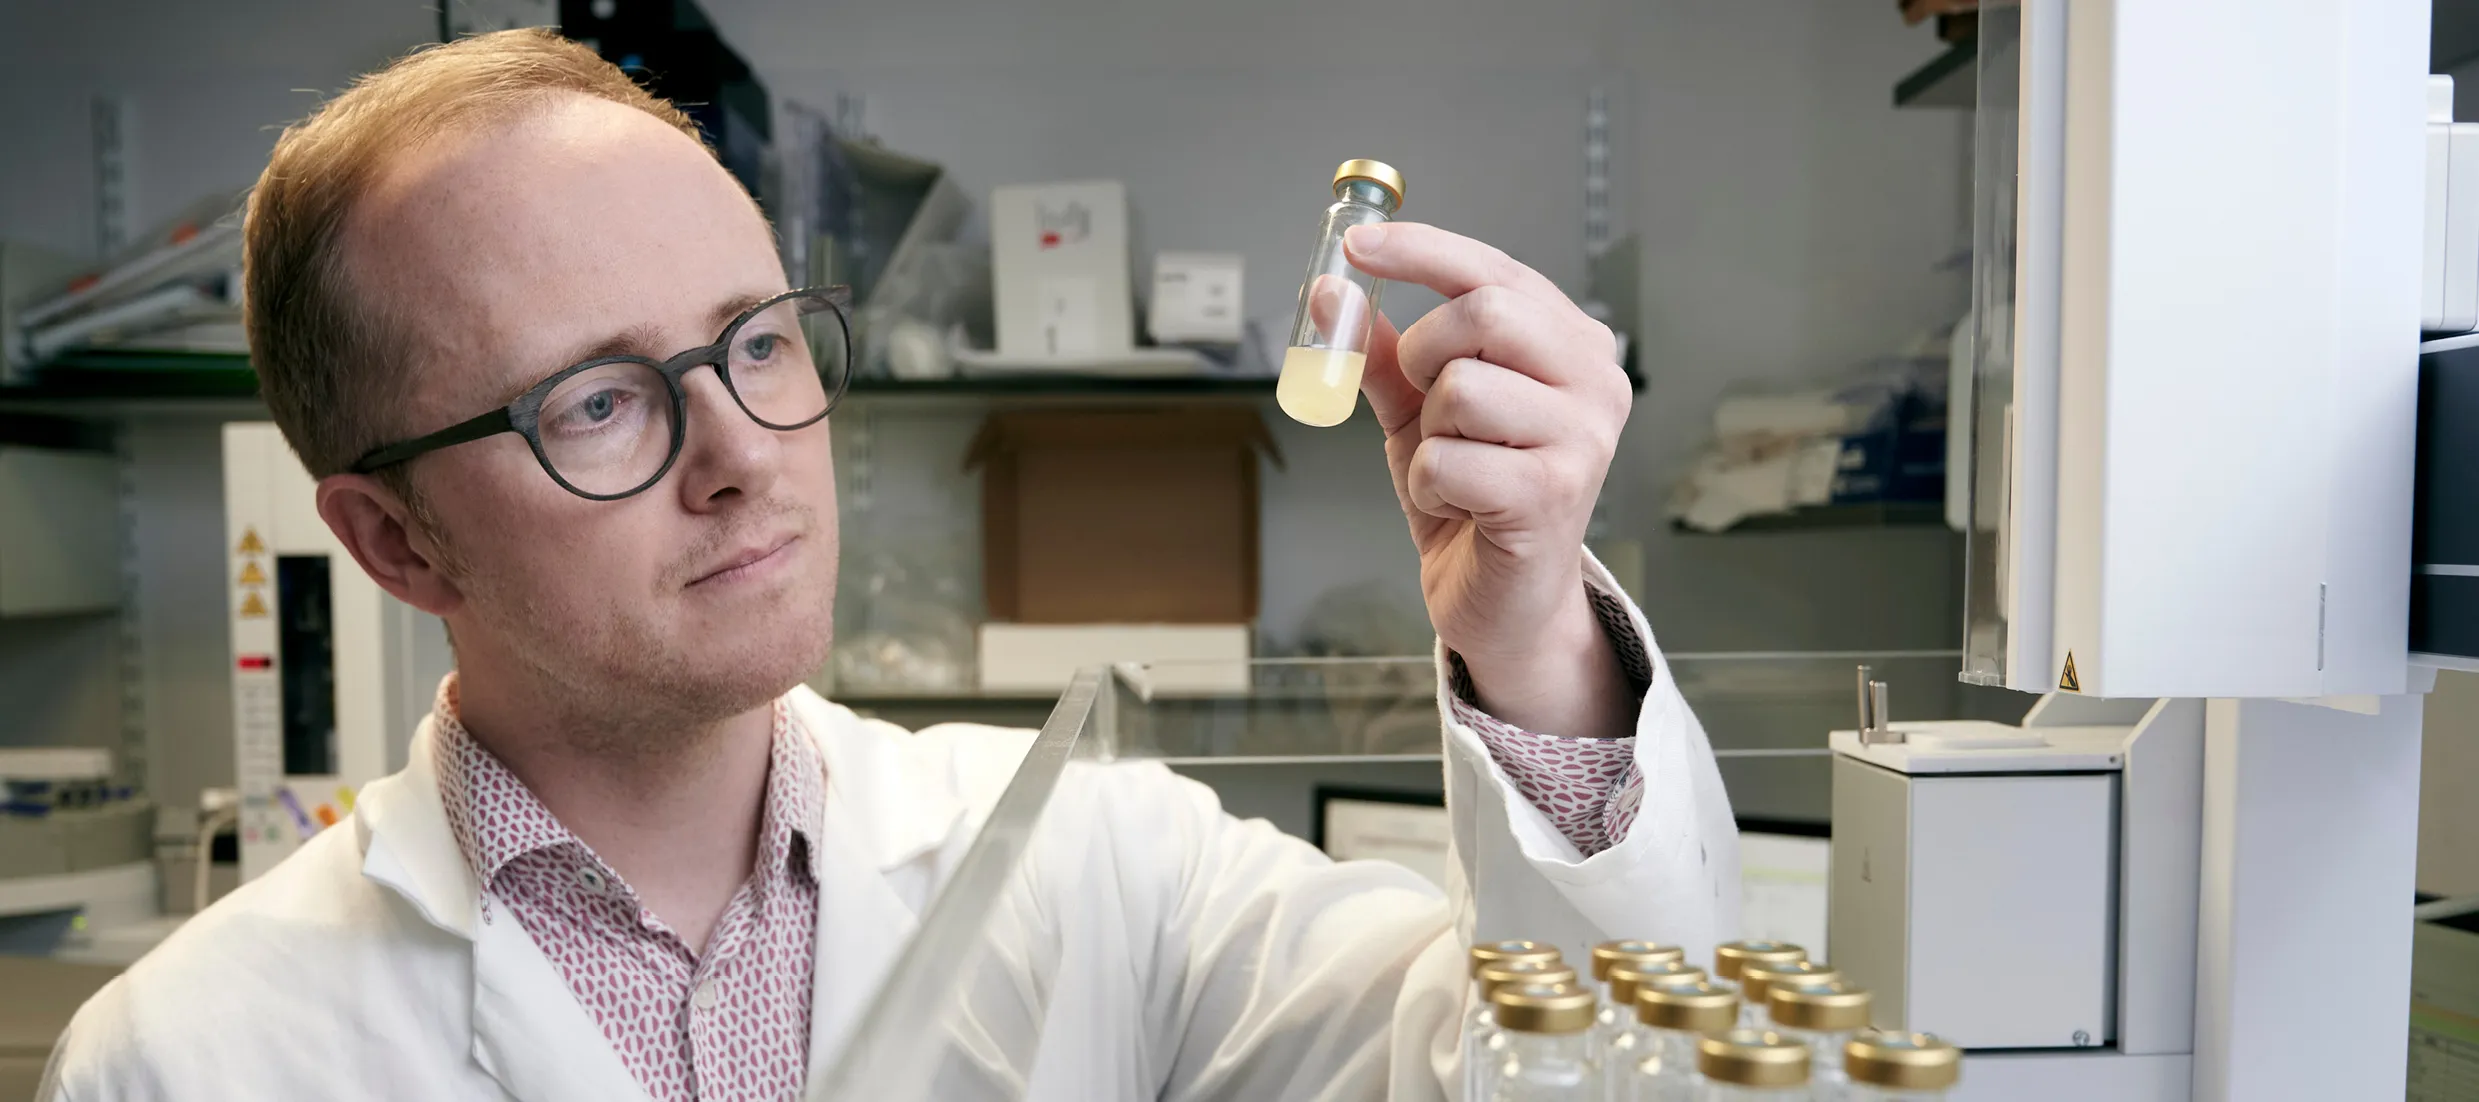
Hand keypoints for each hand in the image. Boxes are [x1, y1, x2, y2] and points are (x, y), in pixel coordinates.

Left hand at [1340, 222, 1636, 738]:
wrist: (1505, 602)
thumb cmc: (1475, 497)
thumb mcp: (1422, 413)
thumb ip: (1385, 353)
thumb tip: (1332, 293)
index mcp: (1570, 343)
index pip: (1493, 269)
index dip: (1420, 249)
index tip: (1356, 242)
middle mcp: (1595, 380)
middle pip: (1484, 312)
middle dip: (1425, 352)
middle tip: (1424, 400)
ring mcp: (1583, 437)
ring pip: (1460, 388)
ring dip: (1428, 433)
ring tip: (1451, 468)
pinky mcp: (1552, 493)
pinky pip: (1447, 458)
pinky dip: (1428, 483)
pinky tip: (1457, 505)